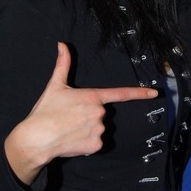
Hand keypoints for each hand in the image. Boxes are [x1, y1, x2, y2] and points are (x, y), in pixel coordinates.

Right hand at [5, 42, 157, 184]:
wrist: (36, 138)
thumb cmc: (45, 112)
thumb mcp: (55, 85)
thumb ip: (63, 64)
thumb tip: (62, 45)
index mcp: (93, 97)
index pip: (121, 93)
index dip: (139, 93)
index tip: (154, 93)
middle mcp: (100, 113)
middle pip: (101, 114)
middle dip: (89, 115)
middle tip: (70, 117)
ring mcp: (99, 130)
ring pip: (99, 129)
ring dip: (88, 130)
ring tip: (69, 129)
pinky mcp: (96, 146)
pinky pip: (95, 144)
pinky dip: (86, 143)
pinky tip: (72, 140)